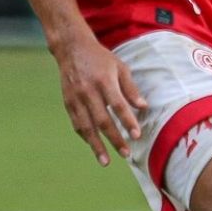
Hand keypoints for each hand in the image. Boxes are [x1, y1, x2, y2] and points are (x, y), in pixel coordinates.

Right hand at [54, 35, 146, 166]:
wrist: (72, 49)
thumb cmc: (101, 59)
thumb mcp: (120, 68)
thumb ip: (131, 88)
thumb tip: (143, 107)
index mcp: (104, 81)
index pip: (118, 105)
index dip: (128, 121)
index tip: (137, 135)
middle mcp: (88, 91)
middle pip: (102, 120)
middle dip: (114, 139)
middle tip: (125, 154)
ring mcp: (75, 98)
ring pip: (86, 126)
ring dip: (96, 145)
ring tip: (106, 161)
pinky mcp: (67, 102)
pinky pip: (76, 123)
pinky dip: (85, 136)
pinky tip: (94, 146)